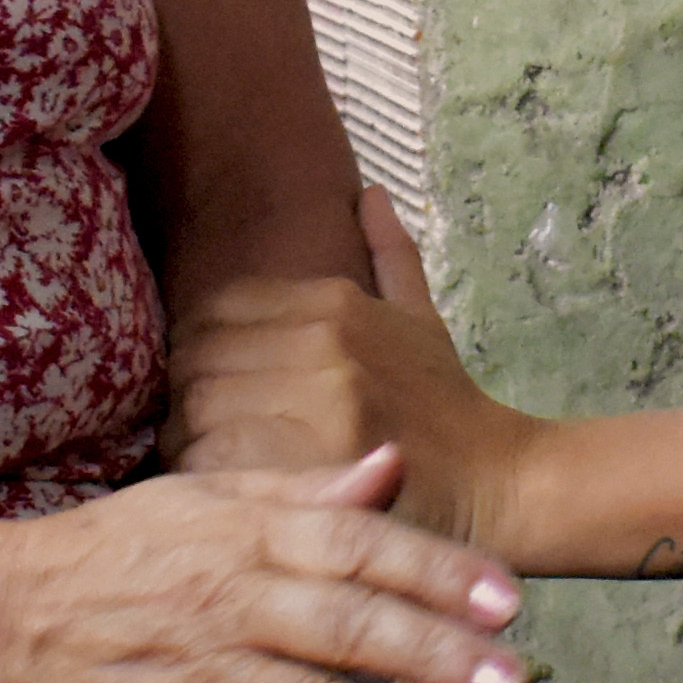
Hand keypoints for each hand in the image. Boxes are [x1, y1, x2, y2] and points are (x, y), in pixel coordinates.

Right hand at [0, 446, 530, 682]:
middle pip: (344, 626)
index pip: (356, 543)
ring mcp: (191, 675)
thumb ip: (300, 491)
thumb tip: (387, 468)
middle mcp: (225, 600)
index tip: (504, 597)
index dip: (435, 569)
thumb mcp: (198, 497)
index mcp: (240, 532)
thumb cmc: (101, 557)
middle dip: (434, 657)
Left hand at [170, 188, 546, 550]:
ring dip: (187, 439)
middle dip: (184, 397)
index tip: (208, 380)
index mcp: (335, 301)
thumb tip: (370, 193)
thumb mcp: (422, 317)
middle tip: (195, 428)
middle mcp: (323, 343)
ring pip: (199, 411)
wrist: (499, 481)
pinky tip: (224, 489)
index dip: (197, 347)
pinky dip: (207, 474)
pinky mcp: (318, 465)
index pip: (213, 309)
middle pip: (196, 361)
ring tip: (204, 459)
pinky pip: (222, 462)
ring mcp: (322, 403)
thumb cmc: (448, 403)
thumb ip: (389, 254)